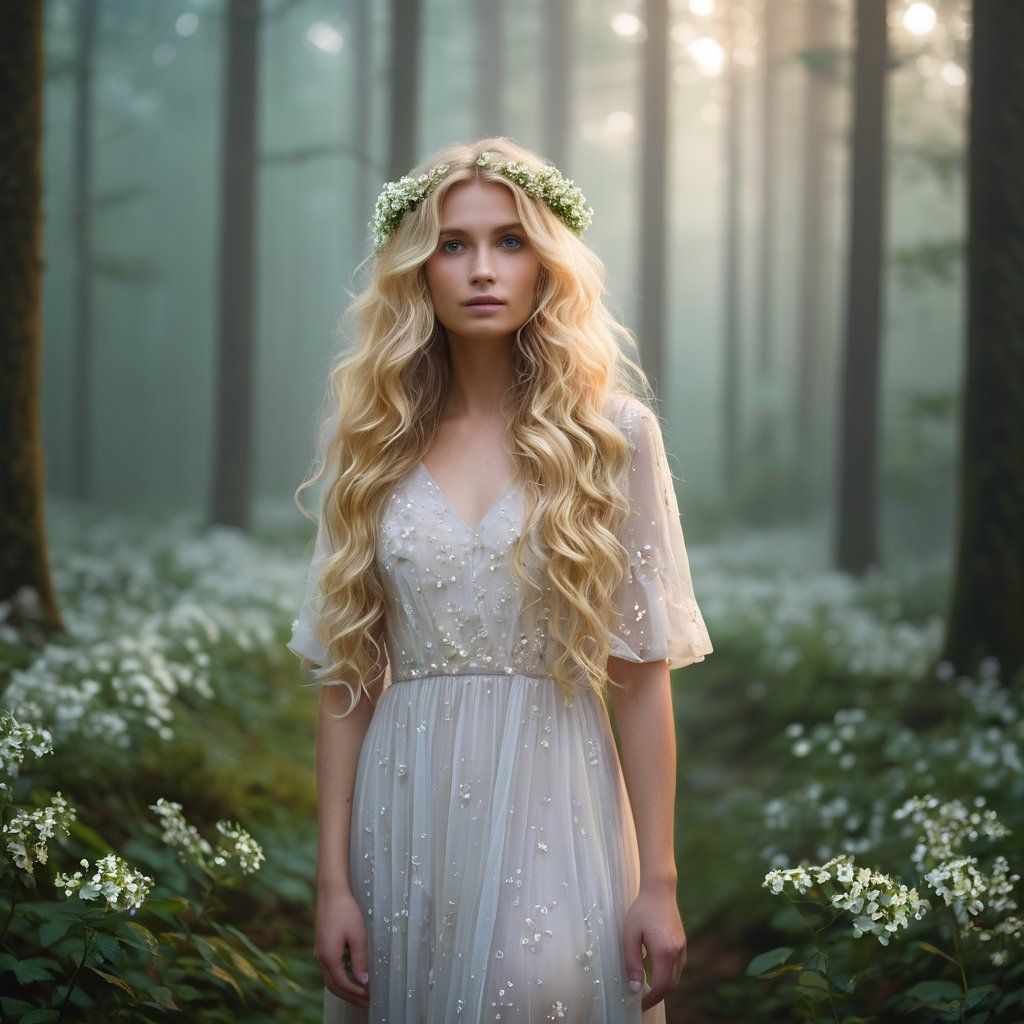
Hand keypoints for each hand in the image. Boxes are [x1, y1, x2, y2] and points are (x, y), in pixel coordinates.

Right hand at [315, 886, 370, 1008]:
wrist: (331, 892)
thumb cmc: (346, 911)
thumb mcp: (357, 935)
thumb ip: (360, 959)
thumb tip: (363, 980)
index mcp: (329, 957)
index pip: (342, 984)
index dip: (356, 993)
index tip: (370, 997)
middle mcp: (321, 957)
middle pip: (333, 986)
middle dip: (350, 996)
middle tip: (366, 1003)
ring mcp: (319, 952)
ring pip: (330, 979)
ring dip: (344, 989)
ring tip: (360, 994)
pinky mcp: (321, 946)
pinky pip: (329, 969)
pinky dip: (339, 978)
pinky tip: (350, 977)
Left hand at [622, 884, 686, 1012]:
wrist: (659, 891)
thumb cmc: (641, 910)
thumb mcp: (630, 936)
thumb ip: (632, 963)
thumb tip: (636, 987)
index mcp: (665, 952)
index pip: (661, 986)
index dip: (651, 999)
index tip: (639, 1005)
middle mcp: (678, 952)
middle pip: (671, 985)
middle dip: (657, 996)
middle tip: (642, 1001)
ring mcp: (682, 947)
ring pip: (676, 977)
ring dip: (664, 987)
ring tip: (647, 990)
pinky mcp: (682, 943)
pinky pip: (678, 967)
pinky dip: (669, 976)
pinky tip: (656, 974)